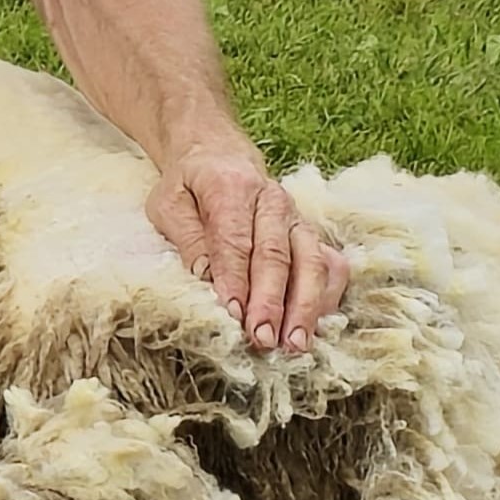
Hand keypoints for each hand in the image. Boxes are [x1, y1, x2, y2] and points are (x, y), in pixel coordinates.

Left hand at [146, 143, 344, 352]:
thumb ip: (187, 238)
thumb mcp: (169, 203)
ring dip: (305, 306)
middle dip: (270, 302)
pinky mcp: (311, 234)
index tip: (233, 313)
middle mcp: (272, 201)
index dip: (235, 279)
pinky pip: (331, 266)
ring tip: (295, 343)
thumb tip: (205, 277)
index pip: (235, 240)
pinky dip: (326, 297)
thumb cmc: (190, 185)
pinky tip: (316, 326)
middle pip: (276, 256)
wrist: (219, 156)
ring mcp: (298, 219)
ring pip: (311, 263)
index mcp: (231, 187)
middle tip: (262, 337)